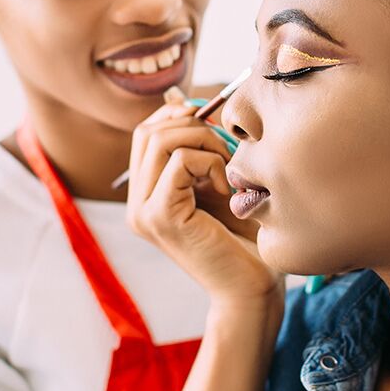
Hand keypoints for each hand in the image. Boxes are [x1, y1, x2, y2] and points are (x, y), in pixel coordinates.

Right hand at [125, 97, 278, 306]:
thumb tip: (186, 101)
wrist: (253, 289)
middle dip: (194, 126)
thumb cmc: (245, 238)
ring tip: (229, 170)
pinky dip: (212, 163)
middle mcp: (136, 204)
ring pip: (160, 139)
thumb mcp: (218, 182)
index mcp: (146, 195)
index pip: (147, 132)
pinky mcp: (160, 217)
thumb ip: (200, 150)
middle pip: (149, 130)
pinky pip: (180, 160)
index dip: (181, 117)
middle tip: (228, 150)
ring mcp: (143, 212)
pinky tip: (229, 189)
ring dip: (205, 142)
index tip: (217, 128)